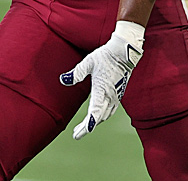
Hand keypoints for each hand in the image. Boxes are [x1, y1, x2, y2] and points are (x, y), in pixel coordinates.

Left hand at [59, 21, 143, 139]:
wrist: (124, 53)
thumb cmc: (105, 56)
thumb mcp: (88, 62)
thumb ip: (76, 73)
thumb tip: (63, 80)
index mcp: (102, 89)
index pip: (95, 112)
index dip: (88, 124)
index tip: (80, 133)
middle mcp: (110, 96)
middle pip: (98, 117)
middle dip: (87, 127)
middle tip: (76, 134)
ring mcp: (116, 96)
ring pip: (105, 115)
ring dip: (94, 122)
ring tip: (83, 128)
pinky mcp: (118, 94)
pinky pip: (110, 111)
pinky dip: (102, 116)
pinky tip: (96, 116)